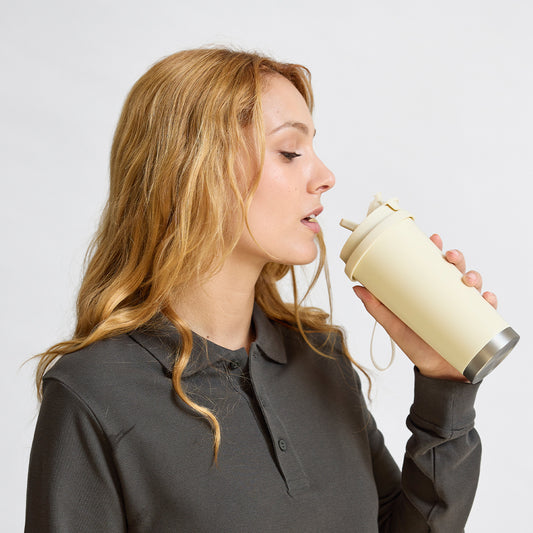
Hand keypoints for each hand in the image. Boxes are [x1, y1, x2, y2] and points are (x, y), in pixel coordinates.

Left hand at [352, 234, 497, 381]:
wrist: (434, 373)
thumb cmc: (415, 344)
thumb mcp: (393, 324)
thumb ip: (376, 307)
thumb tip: (357, 288)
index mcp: (430, 290)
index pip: (435, 264)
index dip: (437, 248)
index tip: (434, 238)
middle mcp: (449, 295)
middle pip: (456, 269)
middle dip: (456, 258)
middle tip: (449, 256)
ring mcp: (465, 308)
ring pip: (474, 284)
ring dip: (474, 275)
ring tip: (467, 280)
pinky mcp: (478, 324)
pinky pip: (488, 309)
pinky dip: (490, 300)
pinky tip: (487, 298)